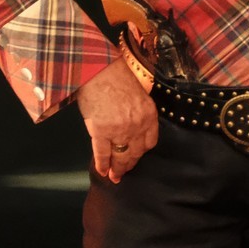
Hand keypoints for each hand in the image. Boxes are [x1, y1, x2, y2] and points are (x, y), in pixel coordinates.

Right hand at [77, 58, 159, 181]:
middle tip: (124, 172)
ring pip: (121, 156)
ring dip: (117, 169)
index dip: (142, 152)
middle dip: (129, 164)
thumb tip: (131, 125)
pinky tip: (102, 171)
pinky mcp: (101, 132)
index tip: (137, 156)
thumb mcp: (138, 94)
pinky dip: (102, 165)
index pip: (150, 142)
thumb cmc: (116, 78)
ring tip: (114, 176)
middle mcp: (137, 125)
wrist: (98, 70)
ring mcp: (119, 130)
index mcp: (149, 115)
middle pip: (136, 152)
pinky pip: (103, 154)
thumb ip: (138, 112)